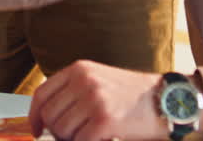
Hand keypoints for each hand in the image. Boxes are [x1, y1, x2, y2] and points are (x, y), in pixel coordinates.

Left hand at [28, 61, 160, 140]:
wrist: (168, 99)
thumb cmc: (135, 95)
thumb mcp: (100, 80)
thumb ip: (74, 92)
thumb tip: (48, 117)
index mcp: (79, 69)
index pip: (42, 94)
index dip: (35, 115)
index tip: (37, 129)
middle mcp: (83, 81)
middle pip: (50, 115)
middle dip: (57, 132)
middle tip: (73, 138)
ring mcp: (93, 100)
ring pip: (62, 131)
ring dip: (72, 140)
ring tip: (90, 137)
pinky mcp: (104, 120)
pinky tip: (100, 139)